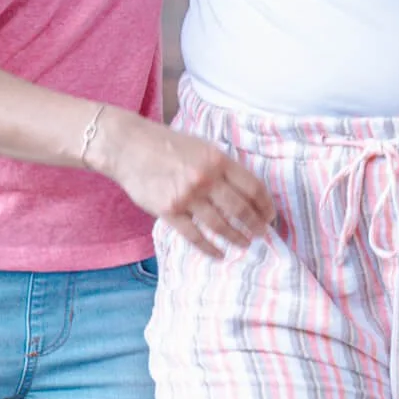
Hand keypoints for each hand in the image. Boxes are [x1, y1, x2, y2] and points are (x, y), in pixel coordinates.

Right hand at [87, 108, 275, 259]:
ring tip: (245, 244)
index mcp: (217, 159)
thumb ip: (221, 166)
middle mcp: (205, 178)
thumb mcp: (201, 146)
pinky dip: (209, 248)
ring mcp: (187, 196)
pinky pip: (195, 236)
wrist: (128, 146)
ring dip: (237, 238)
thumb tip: (245, 191)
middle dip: (255, 225)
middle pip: (240, 209)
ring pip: (220, 225)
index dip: (265, 204)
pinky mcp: (169, 211)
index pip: (252, 186)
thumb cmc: (166, 144)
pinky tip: (219, 254)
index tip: (270, 215)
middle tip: (262, 234)